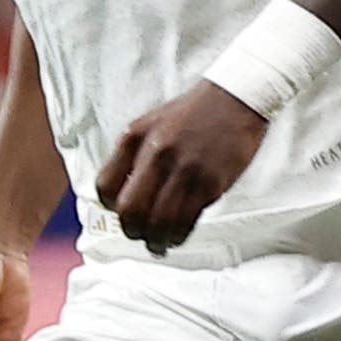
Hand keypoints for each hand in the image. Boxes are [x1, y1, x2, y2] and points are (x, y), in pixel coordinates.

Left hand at [96, 82, 268, 253]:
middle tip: (140, 234)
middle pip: (130, 211)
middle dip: (132, 230)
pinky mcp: (209, 183)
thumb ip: (134, 155)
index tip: (121, 212)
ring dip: (156, 240)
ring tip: (159, 243)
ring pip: (159, 222)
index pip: (105, 187)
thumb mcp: (152, 123)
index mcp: (135, 137)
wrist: (235, 97)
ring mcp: (184, 169)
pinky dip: (178, 235)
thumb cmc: (193, 113)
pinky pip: (186, 221)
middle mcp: (156, 154)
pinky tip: (177, 235)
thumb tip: (122, 196)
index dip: (111, 207)